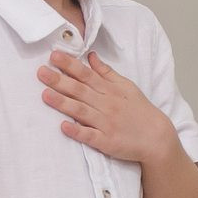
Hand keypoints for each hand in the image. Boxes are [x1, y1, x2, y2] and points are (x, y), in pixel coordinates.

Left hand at [37, 50, 174, 162]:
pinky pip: (90, 136)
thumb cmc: (139, 110)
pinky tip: (63, 127)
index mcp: (109, 90)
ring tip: (45, 95)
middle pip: (80, 90)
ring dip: (63, 103)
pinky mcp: (107, 142)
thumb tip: (90, 56)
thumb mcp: (126, 86)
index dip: (69, 65)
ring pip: (81, 111)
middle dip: (60, 80)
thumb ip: (106, 72)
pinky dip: (77, 131)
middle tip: (41, 72)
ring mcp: (106, 124)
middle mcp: (106, 104)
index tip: (54, 55)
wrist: (157, 137)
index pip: (86, 74)